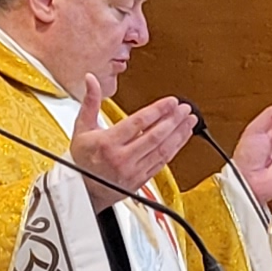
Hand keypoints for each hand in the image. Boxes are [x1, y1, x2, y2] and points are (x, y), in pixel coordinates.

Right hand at [74, 81, 195, 192]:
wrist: (83, 191)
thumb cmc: (82, 159)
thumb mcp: (82, 128)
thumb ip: (90, 102)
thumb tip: (91, 80)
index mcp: (107, 143)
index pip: (138, 123)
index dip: (157, 111)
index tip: (170, 101)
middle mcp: (122, 158)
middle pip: (154, 136)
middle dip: (173, 120)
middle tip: (184, 108)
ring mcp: (133, 171)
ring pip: (161, 150)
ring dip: (179, 134)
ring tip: (189, 120)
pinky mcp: (141, 180)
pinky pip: (162, 162)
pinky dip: (175, 149)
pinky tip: (182, 137)